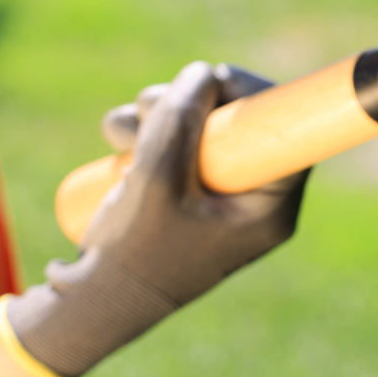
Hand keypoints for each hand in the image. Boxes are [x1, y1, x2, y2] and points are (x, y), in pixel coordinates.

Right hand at [6, 62, 306, 376]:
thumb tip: (204, 73)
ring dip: (157, 114)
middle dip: (189, 103)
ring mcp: (215, 196)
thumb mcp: (157, 179)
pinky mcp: (184, 193)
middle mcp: (249, 199)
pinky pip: (176, 145)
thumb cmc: (133, 252)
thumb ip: (181, 120)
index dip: (252, 94)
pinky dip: (146, 133)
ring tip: (118, 133)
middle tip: (148, 106)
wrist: (91, 303)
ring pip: (200, 127)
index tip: (216, 80)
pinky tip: (116, 143)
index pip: (285, 133)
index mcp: (267, 207)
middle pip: (238, 122)